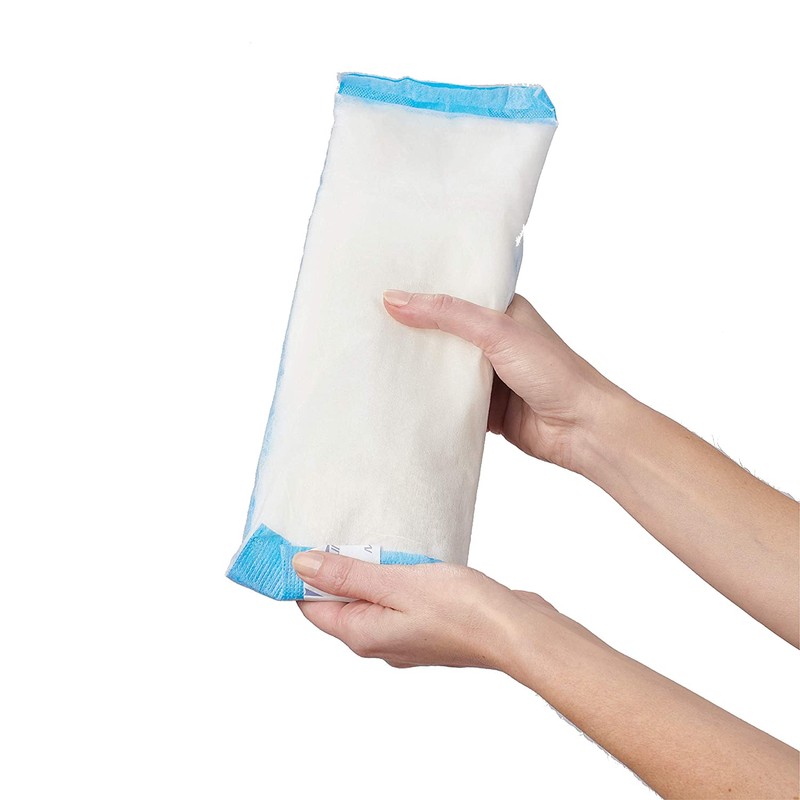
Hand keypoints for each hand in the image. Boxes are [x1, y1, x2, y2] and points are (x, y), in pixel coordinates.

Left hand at [292, 549, 557, 669]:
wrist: (515, 629)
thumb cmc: (461, 610)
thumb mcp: (397, 584)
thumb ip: (348, 576)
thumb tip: (300, 566)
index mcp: (363, 634)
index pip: (311, 607)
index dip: (299, 577)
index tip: (296, 542)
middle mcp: (378, 640)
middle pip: (338, 603)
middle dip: (331, 569)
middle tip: (330, 529)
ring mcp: (403, 635)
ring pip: (368, 598)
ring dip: (363, 570)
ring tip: (363, 537)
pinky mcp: (425, 624)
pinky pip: (394, 598)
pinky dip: (389, 575)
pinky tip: (400, 553)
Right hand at [382, 290, 620, 472]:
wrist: (582, 429)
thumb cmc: (554, 372)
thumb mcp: (497, 331)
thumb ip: (448, 315)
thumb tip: (396, 299)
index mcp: (502, 312)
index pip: (455, 294)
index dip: (423, 291)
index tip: (383, 287)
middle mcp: (493, 341)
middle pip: (443, 333)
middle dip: (413, 332)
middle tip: (368, 322)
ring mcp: (488, 376)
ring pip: (443, 369)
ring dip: (420, 369)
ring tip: (375, 357)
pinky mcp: (484, 408)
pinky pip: (449, 402)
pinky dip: (431, 401)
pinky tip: (401, 396)